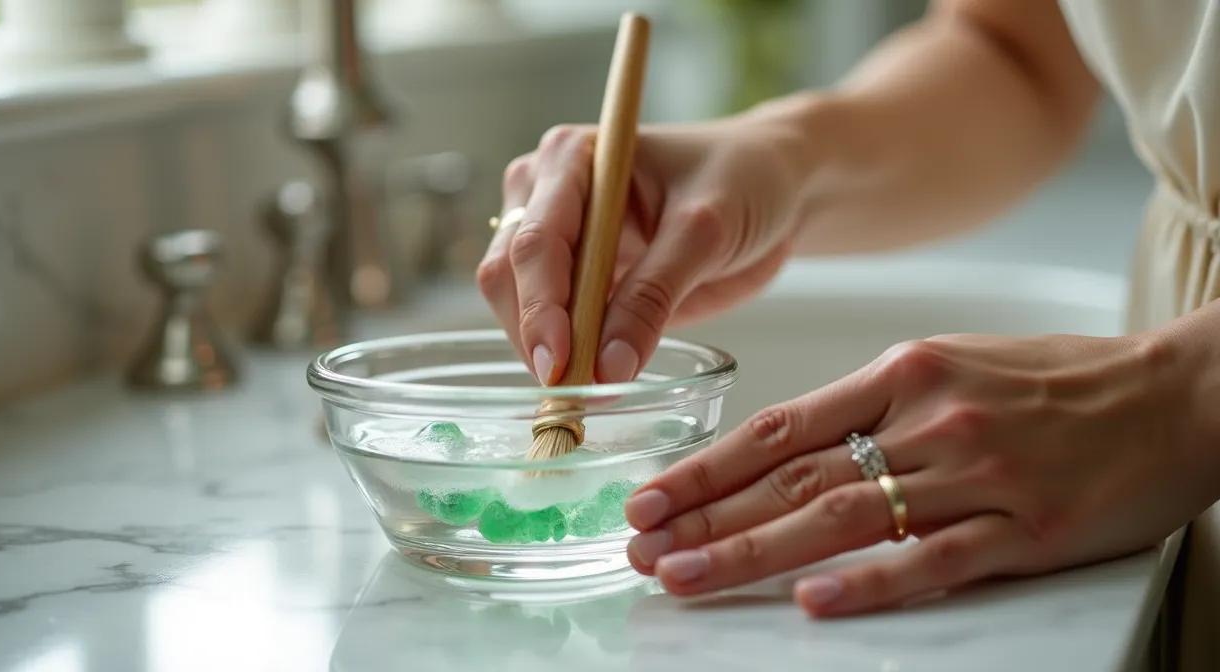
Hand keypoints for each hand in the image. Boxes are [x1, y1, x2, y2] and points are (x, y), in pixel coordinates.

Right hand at [477, 115, 807, 383]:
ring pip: (515, 302)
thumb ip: (653, 294)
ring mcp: (554, 235)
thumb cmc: (744, 179)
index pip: (538, 240)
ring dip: (542, 350)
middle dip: (536, 334)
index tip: (560, 363)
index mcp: (571, 158)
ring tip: (587, 393)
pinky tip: (590, 381)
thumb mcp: (705, 231)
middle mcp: (546, 191)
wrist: (775, 187)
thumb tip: (609, 365)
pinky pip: (548, 321)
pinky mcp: (573, 277)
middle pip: (509, 272)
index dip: (541, 306)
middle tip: (575, 391)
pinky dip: (562, 354)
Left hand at [622, 332, 1217, 615]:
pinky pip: (934, 560)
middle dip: (707, 517)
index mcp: (903, 372)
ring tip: (688, 578)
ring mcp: (977, 475)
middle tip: (642, 547)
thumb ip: (870, 404)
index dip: (707, 466)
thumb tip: (785, 447)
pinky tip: (812, 602)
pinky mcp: (1027, 529)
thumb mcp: (951, 364)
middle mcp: (929, 419)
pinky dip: (869, 583)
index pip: (780, 426)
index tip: (650, 495)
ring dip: (755, 552)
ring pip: (844, 518)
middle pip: (794, 475)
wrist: (1174, 393)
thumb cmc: (1054, 379)